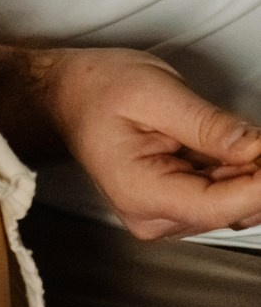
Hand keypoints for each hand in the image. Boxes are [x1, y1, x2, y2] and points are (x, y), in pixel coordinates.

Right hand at [31, 45, 260, 240]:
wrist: (65, 95)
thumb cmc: (98, 87)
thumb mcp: (154, 91)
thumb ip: (207, 124)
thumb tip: (258, 148)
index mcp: (141, 193)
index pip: (221, 205)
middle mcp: (151, 219)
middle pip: (230, 209)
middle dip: (256, 174)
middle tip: (260, 136)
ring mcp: (160, 218)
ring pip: (229, 207)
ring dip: (246, 173)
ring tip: (238, 134)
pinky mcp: (169, 210)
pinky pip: (216, 199)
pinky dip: (232, 173)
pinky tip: (226, 145)